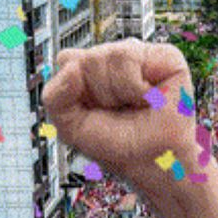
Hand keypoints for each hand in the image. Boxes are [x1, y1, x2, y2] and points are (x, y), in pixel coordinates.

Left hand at [42, 37, 199, 192]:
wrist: (154, 162)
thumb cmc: (120, 148)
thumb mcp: (71, 128)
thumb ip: (54, 97)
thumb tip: (70, 67)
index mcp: (90, 75)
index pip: (67, 60)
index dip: (74, 86)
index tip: (91, 112)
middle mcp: (114, 62)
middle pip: (86, 57)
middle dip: (98, 93)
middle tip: (117, 111)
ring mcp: (138, 57)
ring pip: (108, 55)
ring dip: (118, 92)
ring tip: (136, 106)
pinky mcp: (163, 56)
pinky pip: (131, 56)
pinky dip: (135, 87)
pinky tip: (149, 99)